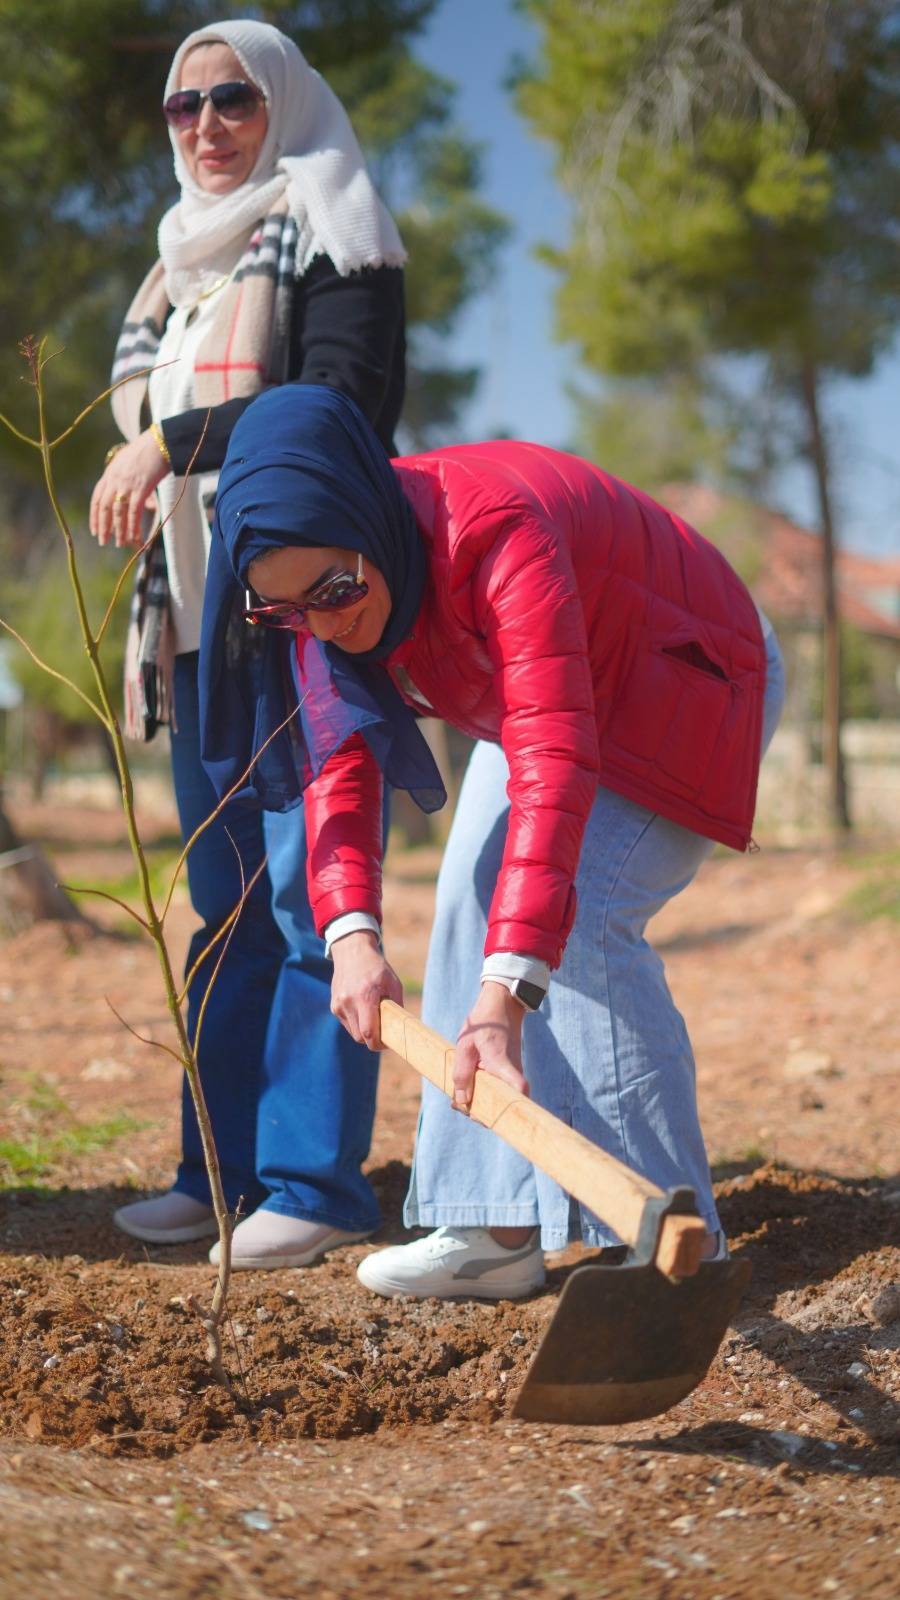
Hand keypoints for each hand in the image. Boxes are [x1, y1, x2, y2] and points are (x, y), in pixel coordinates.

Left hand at [89, 429, 169, 547]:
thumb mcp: (129, 463)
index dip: (94, 516)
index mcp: (109, 473)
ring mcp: (127, 484)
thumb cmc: (147, 451)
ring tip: (119, 544)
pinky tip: (134, 537)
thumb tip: (133, 497)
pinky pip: (134, 512)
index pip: (96, 498)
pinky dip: (133, 526)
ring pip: (118, 512)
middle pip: (104, 508)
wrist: (159, 442)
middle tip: (103, 542)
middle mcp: (114, 479)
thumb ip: (125, 479)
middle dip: (103, 527)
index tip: (95, 530)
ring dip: (118, 530)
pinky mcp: (141, 488)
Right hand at [330, 931, 402, 1049]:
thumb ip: (397, 1005)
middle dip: (372, 1039)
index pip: (368, 1032)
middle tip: (383, 1034)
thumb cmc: (376, 967)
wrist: (352, 951)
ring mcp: (339, 1005)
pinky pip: (347, 1023)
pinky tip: (363, 1009)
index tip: (386, 1043)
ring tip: (373, 1018)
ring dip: (364, 1031)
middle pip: (360, 1036)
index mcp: (365, 996)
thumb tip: (400, 1027)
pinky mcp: (334, 1006)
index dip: (378, 1044)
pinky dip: (356, 1022)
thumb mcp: (393, 983)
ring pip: (353, 1032)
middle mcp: (348, 1002)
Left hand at [453, 981, 527, 1112]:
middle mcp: (513, 1072)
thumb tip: (461, 1102)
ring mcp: (514, 1073)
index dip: (509, 1107)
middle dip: (483, 1113)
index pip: (520, 1089)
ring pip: (502, 1099)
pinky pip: (500, 1091)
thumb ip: (461, 1073)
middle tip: (459, 1107)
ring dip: (482, 1104)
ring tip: (458, 1100)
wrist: (501, 1006)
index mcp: (502, 1063)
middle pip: (506, 1104)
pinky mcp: (510, 1074)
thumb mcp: (465, 1045)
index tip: (487, 1114)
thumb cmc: (483, 1024)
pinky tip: (466, 1091)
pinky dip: (485, 1095)